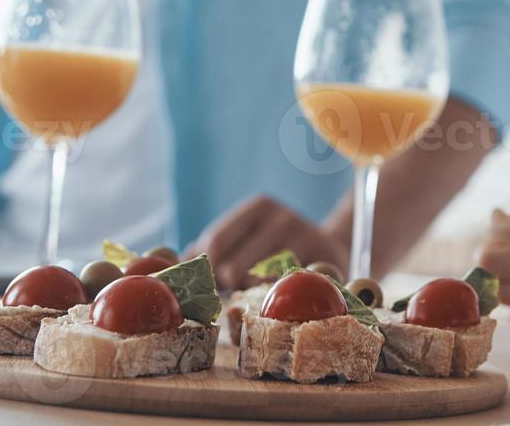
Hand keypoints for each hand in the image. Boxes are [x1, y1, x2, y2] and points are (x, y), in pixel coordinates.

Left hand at [187, 195, 347, 290]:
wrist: (331, 247)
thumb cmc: (277, 245)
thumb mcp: (250, 233)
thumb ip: (217, 244)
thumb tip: (178, 261)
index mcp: (259, 206)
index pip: (214, 242)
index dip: (206, 269)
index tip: (209, 282)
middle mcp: (282, 218)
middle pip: (232, 268)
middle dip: (226, 288)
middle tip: (232, 294)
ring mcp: (306, 241)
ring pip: (257, 286)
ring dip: (249, 299)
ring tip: (252, 297)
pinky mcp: (324, 266)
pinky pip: (286, 295)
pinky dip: (274, 303)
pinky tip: (274, 302)